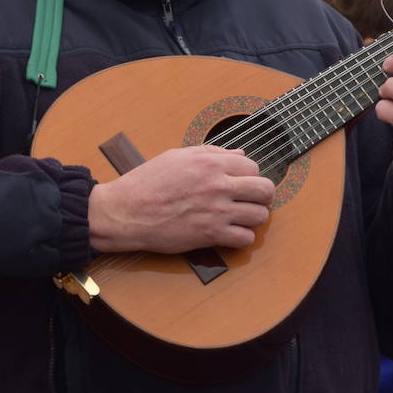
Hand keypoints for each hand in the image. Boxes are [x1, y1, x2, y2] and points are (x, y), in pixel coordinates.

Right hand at [88, 145, 274, 253]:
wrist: (127, 211)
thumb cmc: (147, 182)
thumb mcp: (177, 157)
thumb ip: (211, 153)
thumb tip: (238, 153)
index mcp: (210, 162)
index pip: (252, 166)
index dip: (249, 174)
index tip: (241, 182)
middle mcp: (219, 185)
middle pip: (265, 189)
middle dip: (261, 195)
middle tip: (250, 199)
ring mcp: (217, 211)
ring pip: (260, 215)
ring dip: (252, 217)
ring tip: (239, 217)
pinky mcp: (211, 235)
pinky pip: (246, 239)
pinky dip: (241, 238)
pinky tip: (229, 232)